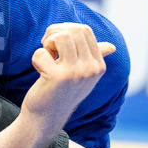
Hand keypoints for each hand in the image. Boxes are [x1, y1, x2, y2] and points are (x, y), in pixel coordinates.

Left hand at [20, 23, 114, 138]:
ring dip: (47, 43)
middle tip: (47, 48)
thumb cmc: (61, 93)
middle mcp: (91, 69)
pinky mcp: (58, 78)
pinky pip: (41, 53)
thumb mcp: (82, 76)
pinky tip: (39, 71)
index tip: (55, 42)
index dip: (65, 29)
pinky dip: (36, 59)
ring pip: (60, 37)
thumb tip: (111, 46)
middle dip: (54, 33)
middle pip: (73, 30)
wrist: (45, 119)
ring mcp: (76, 73)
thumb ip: (95, 59)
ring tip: (45, 57)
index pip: (85, 30)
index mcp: (98, 66)